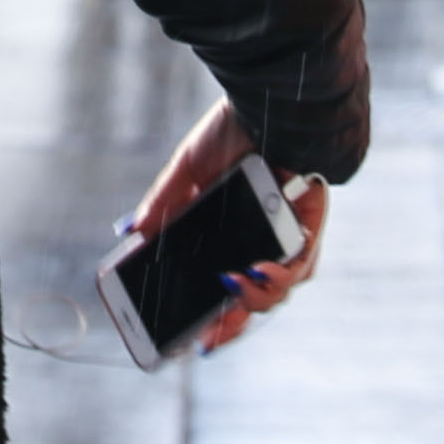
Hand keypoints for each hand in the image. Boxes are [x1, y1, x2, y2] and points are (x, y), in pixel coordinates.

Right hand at [129, 102, 331, 356]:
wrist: (270, 102)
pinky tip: (257, 270)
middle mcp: (263, 241)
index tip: (192, 341)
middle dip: (230, 323)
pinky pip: (300, 265)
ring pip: (277, 290)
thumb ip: (165, 202)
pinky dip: (278, 275)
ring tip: (230, 288)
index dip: (211, 317)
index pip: (223, 287)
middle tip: (207, 338)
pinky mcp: (309, 227)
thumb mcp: (190, 169)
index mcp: (232, 232)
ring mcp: (288, 238)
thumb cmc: (235, 130)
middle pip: (252, 300)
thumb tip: (134, 234)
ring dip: (255, 299)